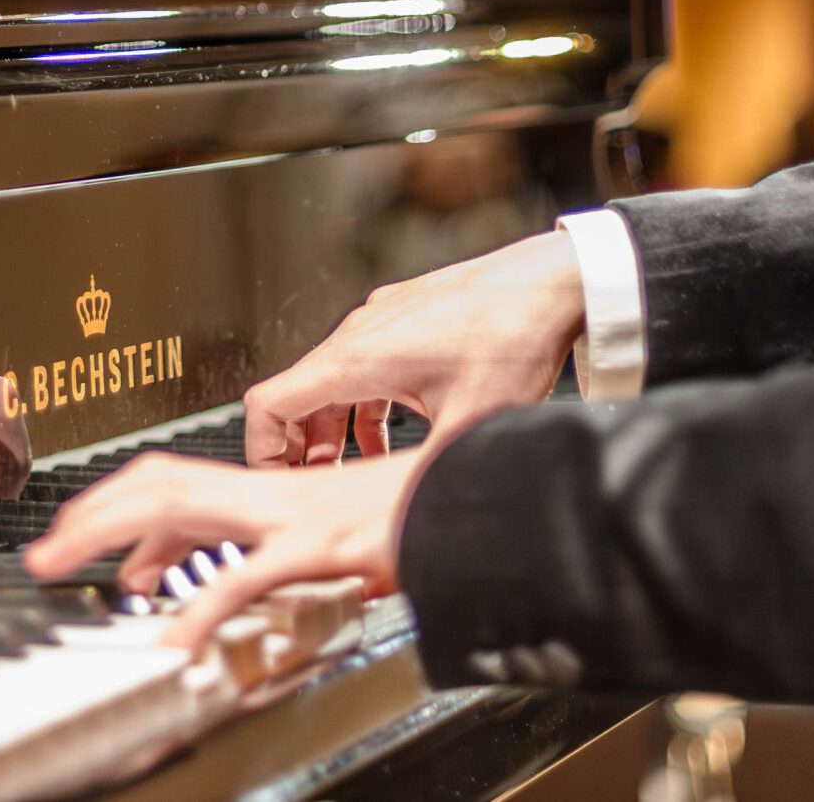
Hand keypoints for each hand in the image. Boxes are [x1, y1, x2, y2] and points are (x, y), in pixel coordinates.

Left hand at [24, 453, 423, 650]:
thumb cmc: (420, 523)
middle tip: (41, 555)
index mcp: (275, 493)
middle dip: (92, 513)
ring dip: (113, 534)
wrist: (483, 505)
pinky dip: (204, 605)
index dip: (120, 507)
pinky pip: (247, 575)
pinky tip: (175, 639)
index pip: (177, 483)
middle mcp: (274, 495)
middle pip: (159, 482)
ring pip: (181, 505)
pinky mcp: (323, 548)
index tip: (84, 545)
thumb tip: (235, 589)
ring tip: (66, 566)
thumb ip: (282, 559)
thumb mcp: (336, 543)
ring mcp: (294, 517)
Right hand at [247, 232, 583, 464]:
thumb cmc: (515, 338)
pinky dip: (362, 405)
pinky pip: (360, 366)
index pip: (266, 405)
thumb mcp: (470, 427)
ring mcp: (379, 321)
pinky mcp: (403, 316)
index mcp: (356, 360)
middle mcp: (357, 334)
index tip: (276, 485)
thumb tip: (417, 531)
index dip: (261, 452)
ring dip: (334, 430)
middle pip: (295, 396)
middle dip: (301, 451)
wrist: (553, 281)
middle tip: (321, 491)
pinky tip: (394, 433)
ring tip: (354, 470)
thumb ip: (427, 481)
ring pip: (329, 381)